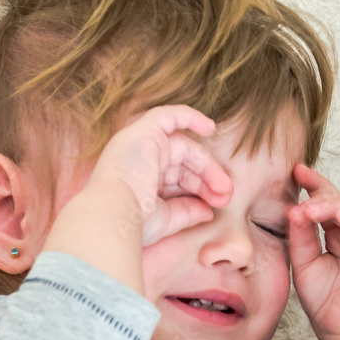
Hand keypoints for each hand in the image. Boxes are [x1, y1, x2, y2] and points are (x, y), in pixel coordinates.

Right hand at [89, 105, 231, 244]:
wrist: (113, 216)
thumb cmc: (133, 224)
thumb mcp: (166, 218)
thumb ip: (186, 211)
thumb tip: (208, 212)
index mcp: (142, 181)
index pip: (178, 178)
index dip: (202, 188)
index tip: (219, 203)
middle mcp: (140, 161)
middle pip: (184, 162)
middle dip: (208, 178)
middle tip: (226, 195)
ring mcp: (140, 144)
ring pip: (182, 145)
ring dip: (207, 163)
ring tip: (224, 184)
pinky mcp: (143, 132)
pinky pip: (168, 116)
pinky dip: (189, 116)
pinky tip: (211, 127)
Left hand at [288, 164, 339, 339]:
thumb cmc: (326, 303)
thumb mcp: (304, 263)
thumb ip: (301, 236)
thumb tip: (295, 209)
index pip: (330, 201)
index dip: (315, 184)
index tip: (296, 171)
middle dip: (323, 191)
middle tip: (302, 192)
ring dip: (336, 203)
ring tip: (313, 208)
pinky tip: (338, 214)